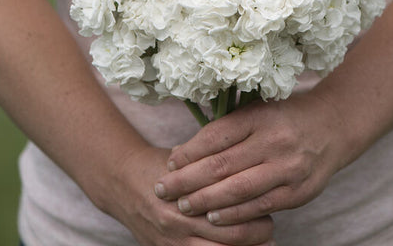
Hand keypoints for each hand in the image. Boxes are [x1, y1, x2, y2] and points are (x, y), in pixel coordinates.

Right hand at [95, 145, 274, 245]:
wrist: (122, 182)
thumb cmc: (160, 164)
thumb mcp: (184, 157)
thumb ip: (212, 159)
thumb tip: (248, 156)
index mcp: (186, 191)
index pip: (230, 205)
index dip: (254, 205)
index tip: (267, 199)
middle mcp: (180, 220)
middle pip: (230, 234)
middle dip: (257, 232)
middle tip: (270, 226)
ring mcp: (173, 241)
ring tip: (265, 243)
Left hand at [154, 93, 349, 225]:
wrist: (332, 127)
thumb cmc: (284, 117)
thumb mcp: (256, 111)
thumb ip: (225, 128)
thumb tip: (183, 152)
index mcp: (260, 116)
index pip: (216, 135)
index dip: (189, 152)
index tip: (170, 163)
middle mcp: (274, 140)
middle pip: (222, 165)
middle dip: (188, 180)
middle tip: (164, 189)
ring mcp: (288, 167)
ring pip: (238, 190)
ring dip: (206, 201)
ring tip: (184, 206)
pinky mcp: (298, 191)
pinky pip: (260, 207)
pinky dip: (234, 214)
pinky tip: (215, 217)